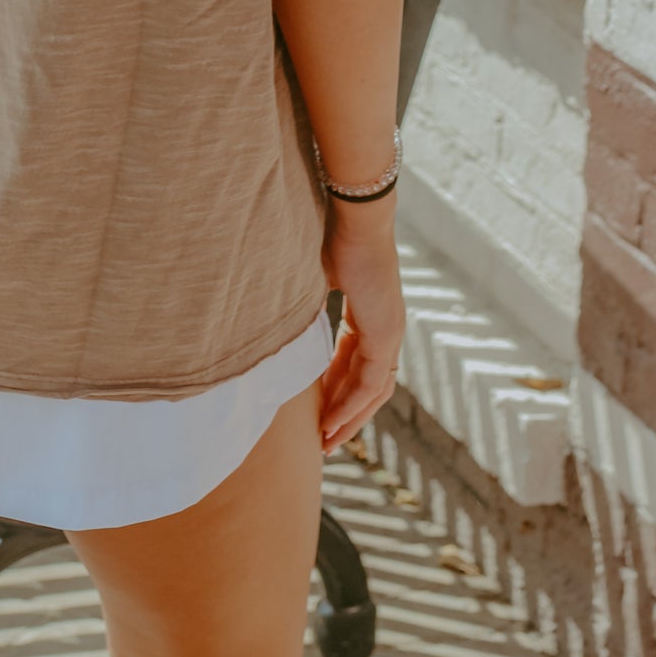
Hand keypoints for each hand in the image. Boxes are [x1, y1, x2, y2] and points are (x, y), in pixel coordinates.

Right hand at [318, 198, 404, 455]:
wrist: (353, 214)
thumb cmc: (327, 235)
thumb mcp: (307, 280)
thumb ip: (298, 307)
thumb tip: (265, 316)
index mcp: (370, 314)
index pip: (354, 364)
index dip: (335, 390)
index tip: (315, 413)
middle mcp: (386, 327)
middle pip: (368, 385)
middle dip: (345, 414)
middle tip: (323, 441)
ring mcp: (390, 331)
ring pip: (373, 390)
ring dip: (350, 418)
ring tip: (326, 442)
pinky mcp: (387, 332)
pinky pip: (370, 382)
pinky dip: (351, 405)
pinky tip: (331, 422)